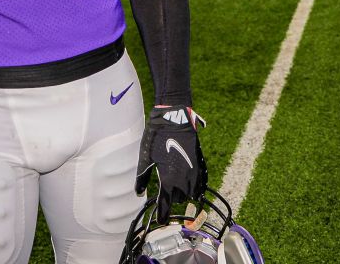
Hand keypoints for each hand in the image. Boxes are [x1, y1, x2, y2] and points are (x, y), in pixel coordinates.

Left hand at [135, 106, 206, 222]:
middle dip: (170, 198)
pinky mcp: (200, 164)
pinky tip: (190, 184)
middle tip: (163, 192)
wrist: (175, 119)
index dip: (162, 214)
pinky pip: (201, 183)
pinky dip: (195, 187)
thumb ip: (142, 177)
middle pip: (178, 199)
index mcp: (168, 179)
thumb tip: (138, 192)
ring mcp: (194, 172)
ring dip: (182, 193)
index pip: (165, 204)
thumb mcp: (145, 157)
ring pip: (190, 193)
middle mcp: (183, 179)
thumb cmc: (157, 136)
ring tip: (174, 186)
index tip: (161, 221)